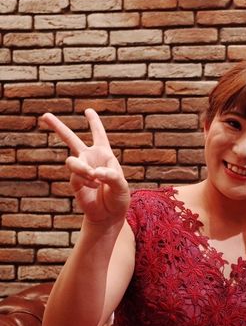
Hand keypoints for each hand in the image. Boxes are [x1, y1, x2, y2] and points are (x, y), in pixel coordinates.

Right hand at [40, 109, 129, 225]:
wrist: (108, 215)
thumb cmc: (118, 198)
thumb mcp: (122, 186)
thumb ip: (112, 176)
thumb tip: (95, 172)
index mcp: (105, 154)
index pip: (99, 135)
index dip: (94, 123)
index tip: (88, 110)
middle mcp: (90, 159)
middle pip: (71, 139)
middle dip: (58, 127)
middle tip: (44, 115)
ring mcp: (81, 169)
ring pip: (72, 161)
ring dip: (83, 168)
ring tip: (94, 176)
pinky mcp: (74, 181)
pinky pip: (76, 175)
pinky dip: (87, 180)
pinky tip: (94, 186)